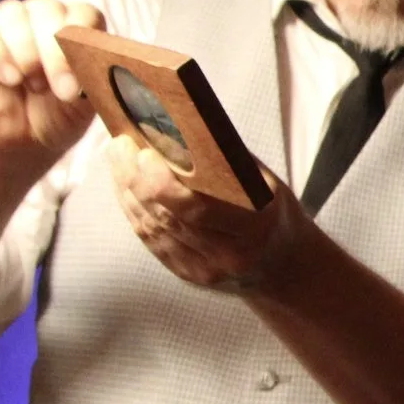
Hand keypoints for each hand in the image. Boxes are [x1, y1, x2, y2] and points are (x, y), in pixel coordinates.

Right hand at [0, 0, 103, 180]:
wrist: (22, 141)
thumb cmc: (60, 115)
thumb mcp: (87, 102)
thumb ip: (95, 77)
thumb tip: (102, 62)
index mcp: (75, 27)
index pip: (83, 12)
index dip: (82, 38)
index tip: (81, 78)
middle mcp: (41, 18)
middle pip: (46, 8)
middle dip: (54, 51)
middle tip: (60, 90)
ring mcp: (6, 25)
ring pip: (12, 12)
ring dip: (25, 52)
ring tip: (32, 85)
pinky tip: (8, 79)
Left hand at [105, 134, 301, 290]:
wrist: (285, 263)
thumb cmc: (274, 211)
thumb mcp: (265, 183)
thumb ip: (226, 162)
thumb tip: (178, 129)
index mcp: (254, 228)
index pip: (194, 209)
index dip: (159, 182)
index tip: (144, 152)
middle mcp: (228, 255)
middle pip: (166, 216)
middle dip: (135, 178)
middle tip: (120, 146)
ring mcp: (206, 270)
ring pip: (152, 228)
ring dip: (127, 192)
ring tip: (119, 160)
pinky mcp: (188, 274)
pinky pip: (151, 241)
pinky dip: (133, 211)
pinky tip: (126, 188)